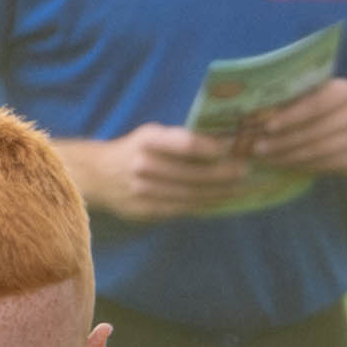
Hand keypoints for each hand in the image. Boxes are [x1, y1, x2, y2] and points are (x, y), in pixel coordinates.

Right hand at [69, 119, 254, 220]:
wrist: (99, 176)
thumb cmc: (134, 150)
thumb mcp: (151, 136)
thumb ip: (179, 140)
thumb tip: (222, 145)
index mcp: (147, 140)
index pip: (184, 144)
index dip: (210, 148)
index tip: (231, 148)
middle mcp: (144, 165)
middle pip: (192, 173)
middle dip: (223, 174)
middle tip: (246, 171)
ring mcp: (144, 191)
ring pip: (190, 195)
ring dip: (220, 193)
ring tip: (241, 189)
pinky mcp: (147, 211)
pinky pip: (182, 209)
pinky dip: (204, 205)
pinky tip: (221, 201)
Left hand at [228, 76, 346, 176]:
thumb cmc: (330, 112)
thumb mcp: (316, 100)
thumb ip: (294, 103)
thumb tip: (256, 113)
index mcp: (344, 90)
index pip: (317, 103)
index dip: (292, 116)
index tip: (267, 126)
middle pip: (316, 129)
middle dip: (284, 141)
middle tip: (258, 148)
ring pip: (321, 149)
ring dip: (291, 156)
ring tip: (267, 158)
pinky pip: (329, 163)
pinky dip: (305, 165)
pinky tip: (286, 165)